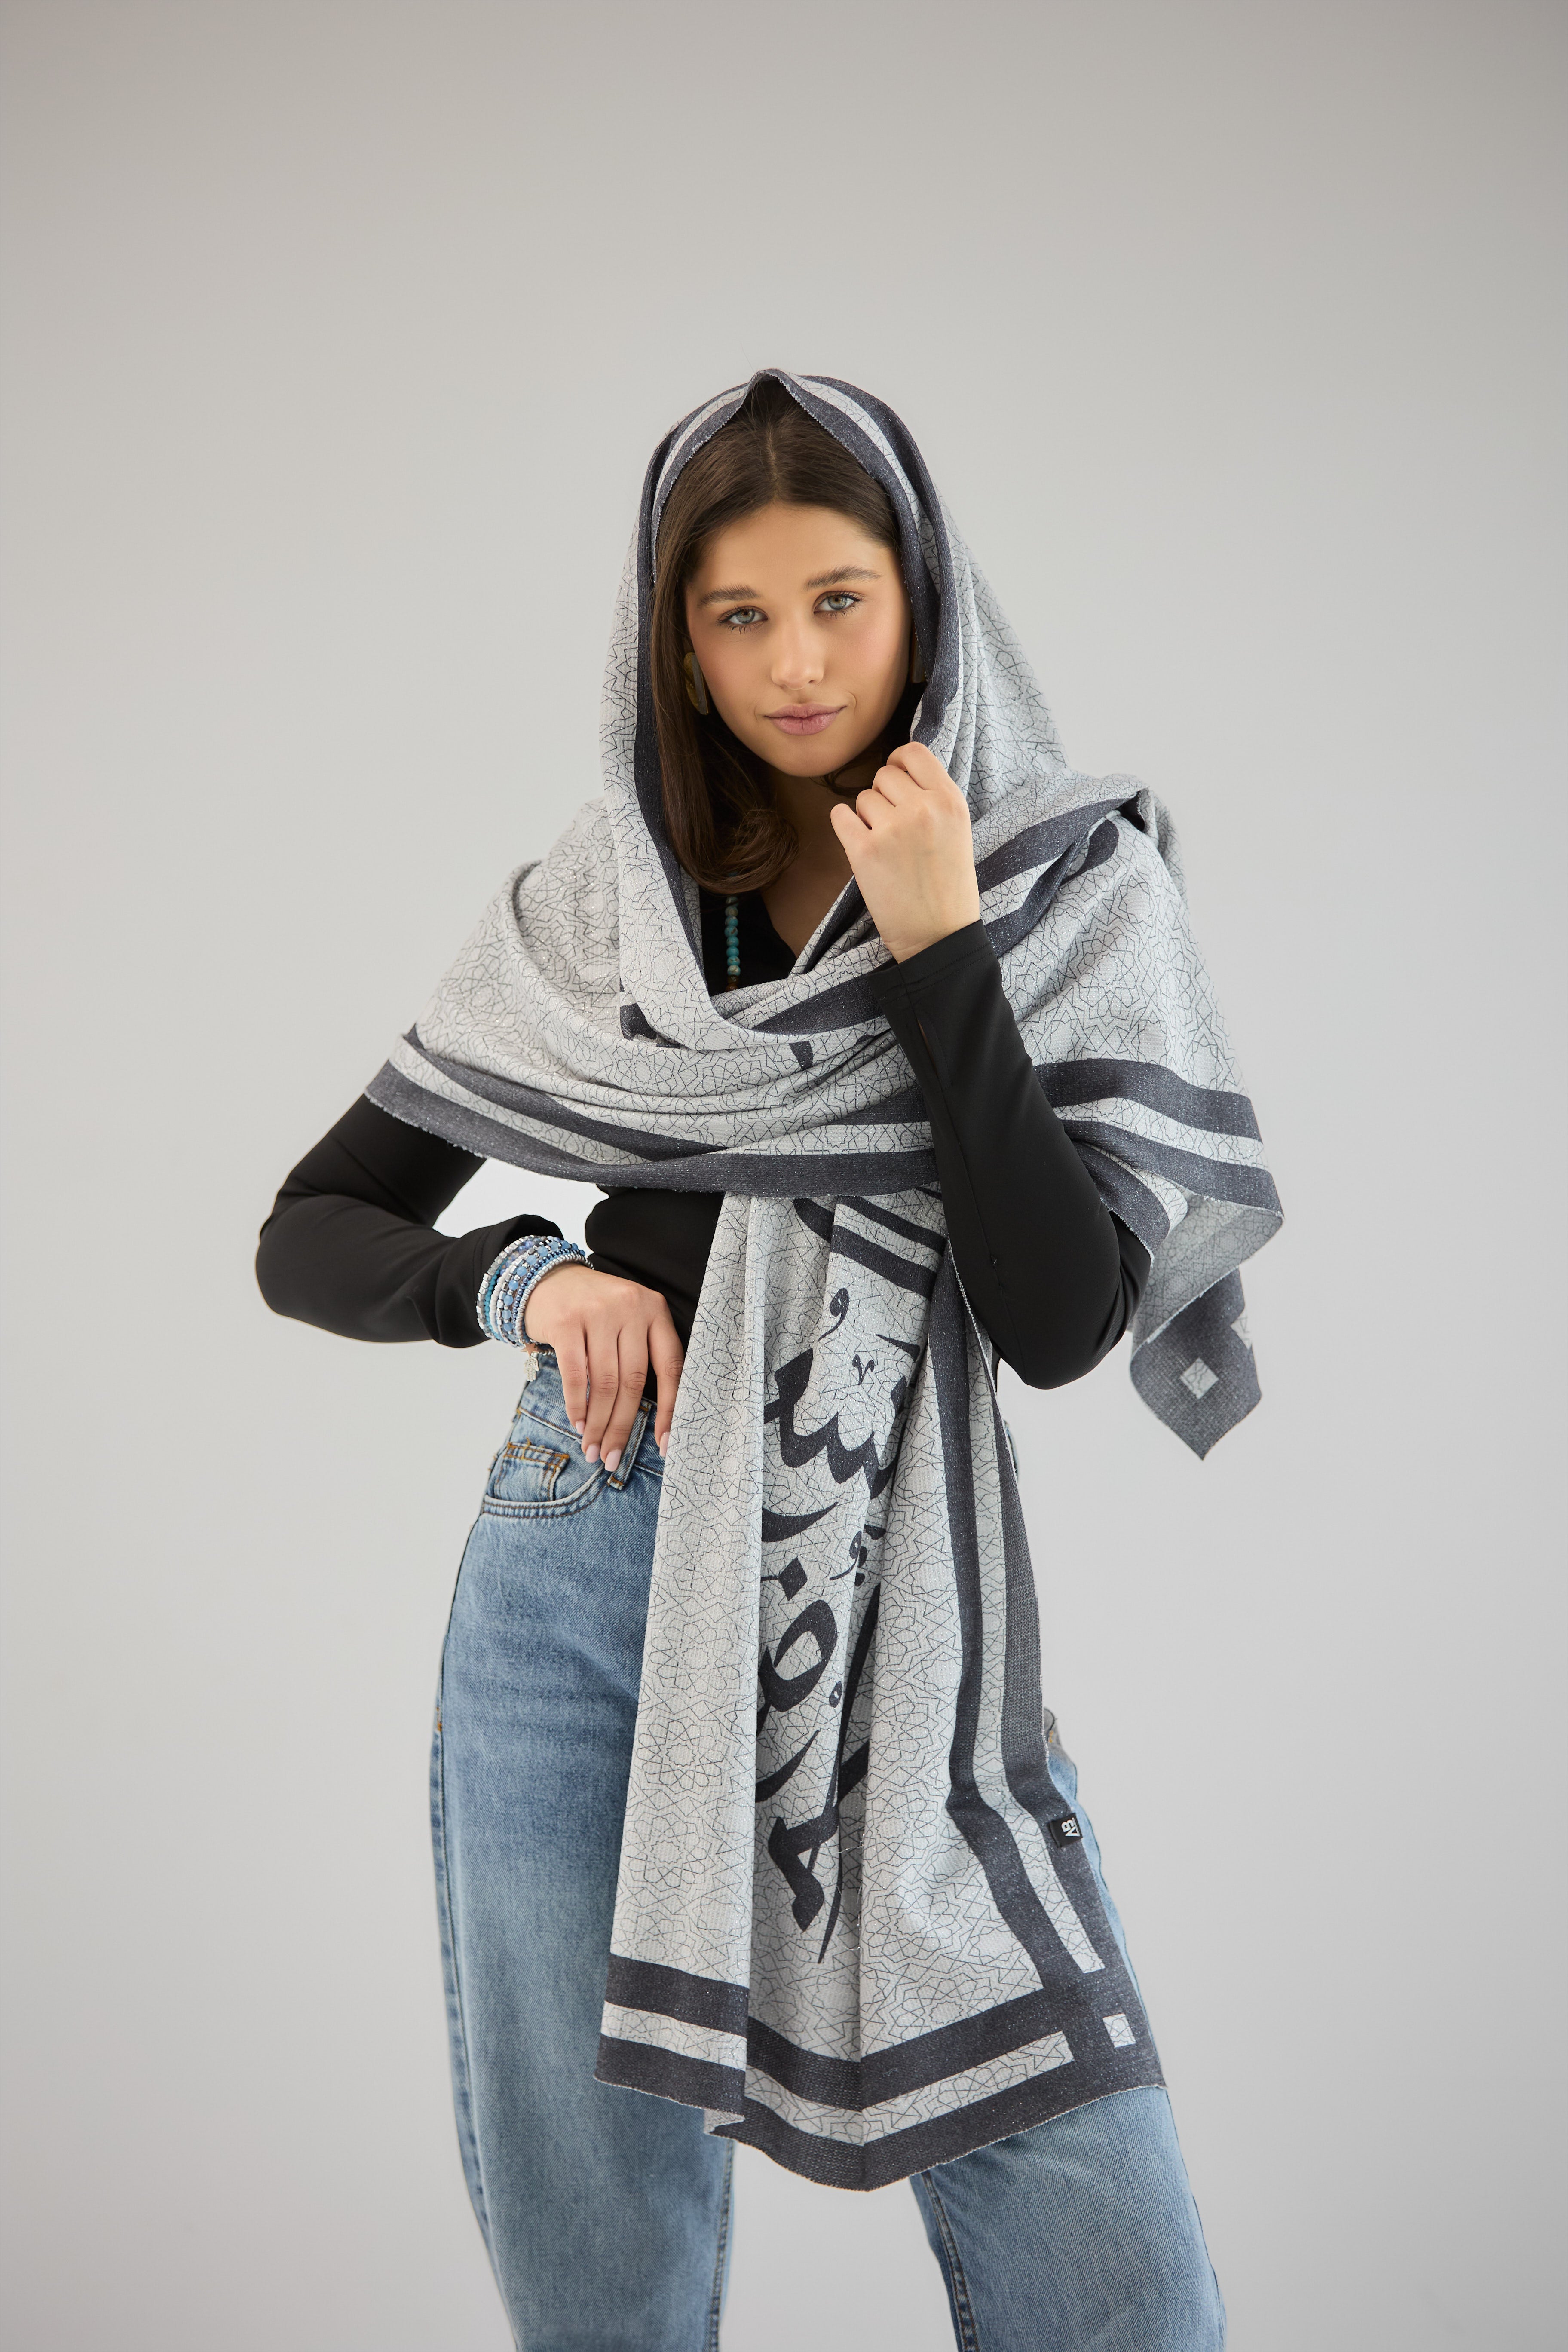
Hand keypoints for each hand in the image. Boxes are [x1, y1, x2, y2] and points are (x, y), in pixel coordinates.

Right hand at [522, 1263, 683, 1467]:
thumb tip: (650, 1418)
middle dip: (622, 1426)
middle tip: (612, 1458)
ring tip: (593, 1448)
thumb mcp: (627, 1320)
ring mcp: (598, 1312)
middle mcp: (631, 1307)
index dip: (670, 1409)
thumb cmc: (593, 1309)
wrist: (547, 1277)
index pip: (670, 1366)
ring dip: (598, 1423)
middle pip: (633, 1381)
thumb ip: (641, 1354)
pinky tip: (578, 1424)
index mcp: (654, 1310)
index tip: (665, 1444)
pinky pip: (575, 1375)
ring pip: (604, 1383)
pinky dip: (577, 1406)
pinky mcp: (567, 1321)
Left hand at [827, 741, 980, 961]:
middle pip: (884, 776)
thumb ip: (933, 799)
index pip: (913, 753)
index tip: (896, 780)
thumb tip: (901, 772)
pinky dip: (845, 827)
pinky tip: (861, 845)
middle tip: (894, 829)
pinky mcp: (864, 850)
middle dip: (884, 797)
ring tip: (886, 847)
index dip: (899, 763)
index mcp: (950, 800)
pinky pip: (840, 816)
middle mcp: (922, 808)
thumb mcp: (958, 831)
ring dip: (867, 817)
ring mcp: (892, 829)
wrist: (939, 937)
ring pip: (862, 798)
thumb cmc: (949, 888)